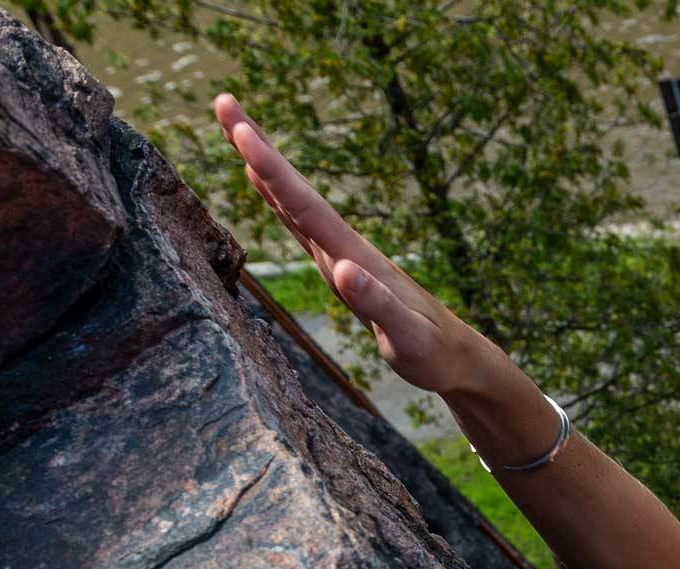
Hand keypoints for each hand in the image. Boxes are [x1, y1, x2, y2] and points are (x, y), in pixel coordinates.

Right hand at [214, 94, 484, 395]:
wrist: (457, 358)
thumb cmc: (434, 352)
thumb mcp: (407, 337)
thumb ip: (378, 304)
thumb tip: (342, 269)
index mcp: (357, 258)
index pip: (307, 207)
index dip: (272, 171)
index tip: (241, 132)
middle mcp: (346, 248)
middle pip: (295, 191)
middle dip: (258, 148)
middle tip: (223, 100)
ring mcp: (342, 256)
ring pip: (295, 202)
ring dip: (264, 165)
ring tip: (234, 126)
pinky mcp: (341, 269)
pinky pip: (302, 227)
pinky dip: (278, 201)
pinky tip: (264, 184)